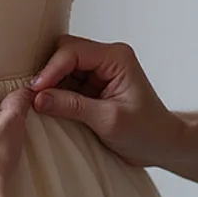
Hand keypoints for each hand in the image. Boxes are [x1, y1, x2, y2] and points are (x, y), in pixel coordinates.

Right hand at [29, 37, 182, 169]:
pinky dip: (56, 94)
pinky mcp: (93, 86)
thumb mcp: (108, 120)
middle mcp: (107, 58)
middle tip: (35, 98)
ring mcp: (99, 71)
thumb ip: (73, 106)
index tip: (36, 92)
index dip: (51, 70)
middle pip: (64, 53)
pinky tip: (50, 108)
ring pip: (62, 68)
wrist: (162, 145)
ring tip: (40, 105)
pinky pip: (66, 82)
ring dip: (51, 86)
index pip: (73, 51)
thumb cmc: (146, 132)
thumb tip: (38, 98)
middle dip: (49, 75)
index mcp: (117, 57)